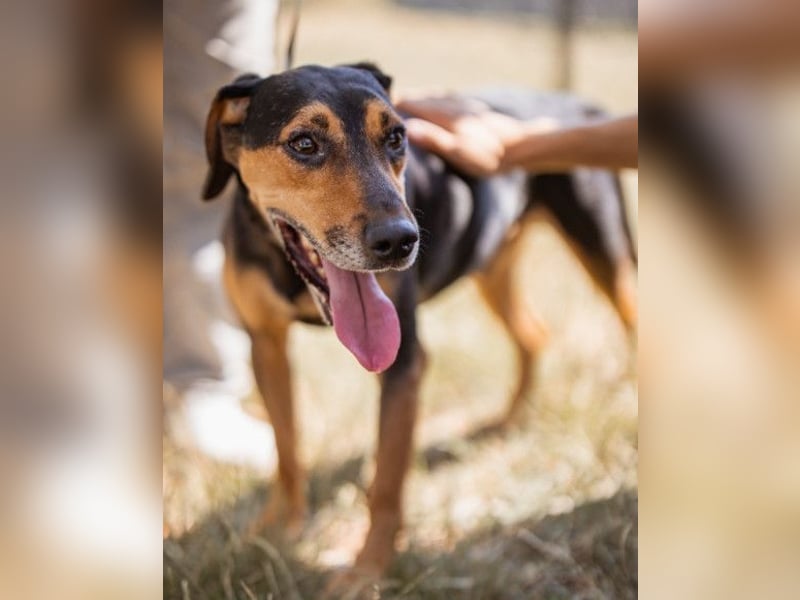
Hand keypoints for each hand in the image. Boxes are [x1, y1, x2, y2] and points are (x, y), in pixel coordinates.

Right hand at [397, 94, 525, 177]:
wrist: (523, 146)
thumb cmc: (490, 155)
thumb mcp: (460, 152)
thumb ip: (434, 140)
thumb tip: (407, 129)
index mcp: (447, 115)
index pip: (415, 105)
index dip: (397, 104)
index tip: (378, 103)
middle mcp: (454, 106)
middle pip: (424, 98)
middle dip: (407, 98)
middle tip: (387, 99)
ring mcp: (466, 107)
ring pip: (438, 97)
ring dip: (422, 97)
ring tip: (408, 97)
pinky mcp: (476, 111)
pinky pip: (451, 99)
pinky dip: (439, 98)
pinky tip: (441, 100)